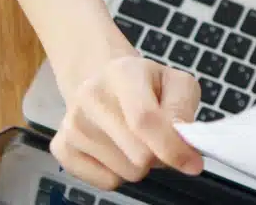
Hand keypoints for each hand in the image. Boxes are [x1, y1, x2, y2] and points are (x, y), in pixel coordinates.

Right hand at [51, 52, 203, 188]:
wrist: (103, 81)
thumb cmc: (146, 85)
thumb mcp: (177, 83)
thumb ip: (183, 109)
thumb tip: (184, 143)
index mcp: (123, 73)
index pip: (145, 119)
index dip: (172, 147)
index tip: (193, 163)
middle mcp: (91, 96)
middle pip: (138, 155)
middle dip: (159, 155)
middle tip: (159, 138)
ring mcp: (71, 123)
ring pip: (125, 172)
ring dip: (139, 163)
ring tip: (135, 138)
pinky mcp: (61, 148)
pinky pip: (105, 182)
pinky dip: (119, 172)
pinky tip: (116, 148)